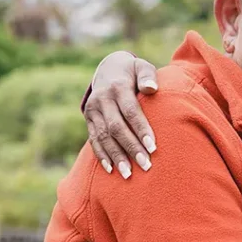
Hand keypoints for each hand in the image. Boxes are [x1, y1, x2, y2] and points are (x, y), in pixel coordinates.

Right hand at [85, 52, 159, 178]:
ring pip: (103, 136)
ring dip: (116, 156)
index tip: (153, 148)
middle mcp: (102, 99)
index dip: (141, 130)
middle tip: (146, 166)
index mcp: (118, 87)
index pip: (130, 111)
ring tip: (129, 175)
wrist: (108, 69)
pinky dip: (102, 155)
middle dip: (131, 148)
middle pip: (116, 127)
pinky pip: (93, 139)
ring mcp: (93, 110)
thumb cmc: (134, 72)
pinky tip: (111, 169)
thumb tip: (152, 88)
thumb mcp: (142, 66)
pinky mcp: (88, 119)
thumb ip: (147, 76)